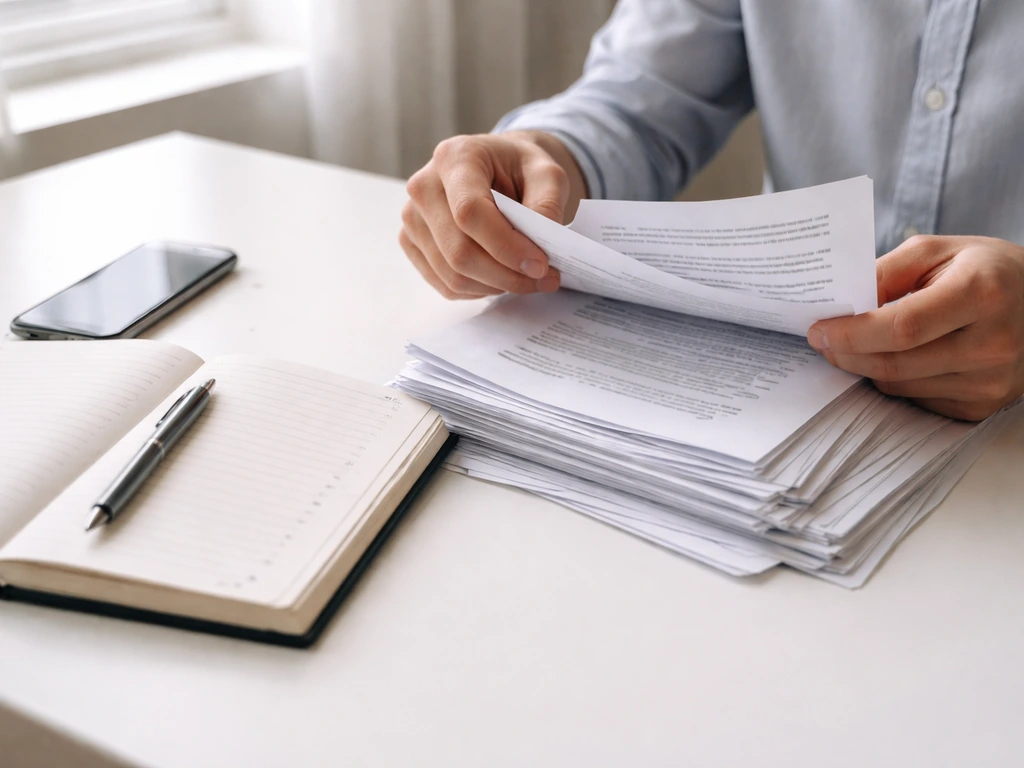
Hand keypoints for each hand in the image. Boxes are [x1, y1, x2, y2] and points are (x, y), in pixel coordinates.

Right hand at [400, 131, 587, 299]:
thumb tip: (540, 247)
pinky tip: (502, 277)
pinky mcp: (412, 243)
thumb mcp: (547, 173)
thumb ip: (548, 205)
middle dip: (507, 275)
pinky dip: (480, 290)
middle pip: (459, 251)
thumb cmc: (519, 168)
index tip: (541, 264)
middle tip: (544, 279)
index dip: (506, 246)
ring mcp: (412, 218)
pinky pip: (445, 284)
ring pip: (452, 274)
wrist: (498, 167)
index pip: (469, 212)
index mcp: (454, 158)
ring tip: (528, 279)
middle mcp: (423, 187)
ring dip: (497, 286)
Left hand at [806, 235, 1023, 420]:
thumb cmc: (986, 271)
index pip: (902, 327)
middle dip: (848, 354)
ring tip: (856, 345)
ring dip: (866, 368)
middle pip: (896, 364)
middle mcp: (993, 344)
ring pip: (900, 386)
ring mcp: (992, 382)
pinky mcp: (984, 406)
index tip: (819, 330)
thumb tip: (842, 306)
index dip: (852, 333)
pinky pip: (917, 400)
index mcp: (982, 294)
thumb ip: (886, 273)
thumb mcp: (938, 251)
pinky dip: (895, 381)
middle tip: (824, 341)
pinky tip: (895, 358)